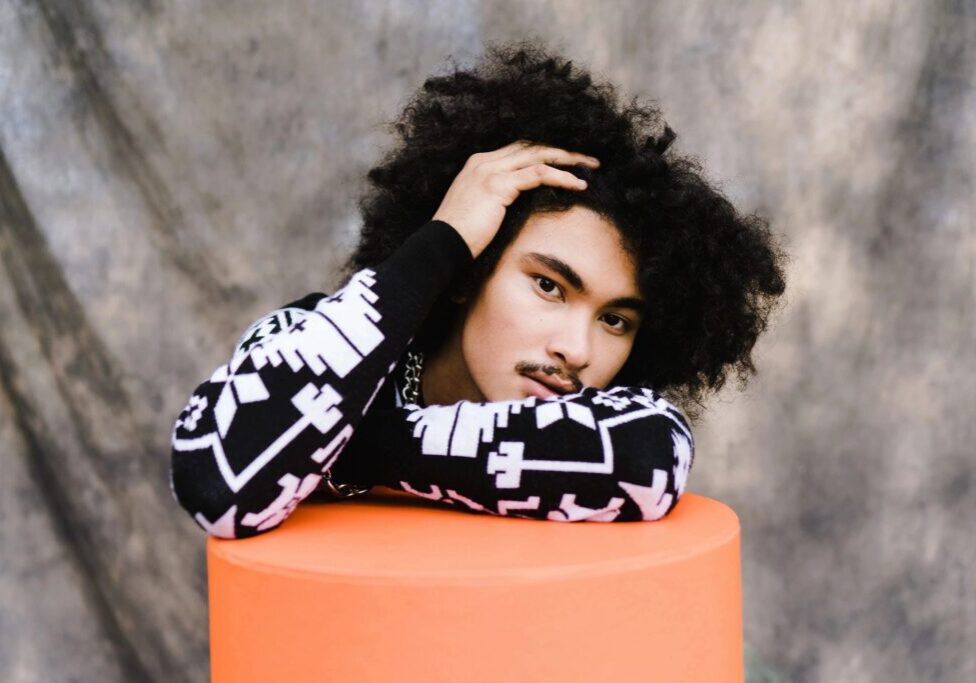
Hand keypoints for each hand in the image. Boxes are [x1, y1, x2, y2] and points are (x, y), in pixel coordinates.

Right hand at [432, 141, 599, 258]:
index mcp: (478, 165)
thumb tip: (521, 205)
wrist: (441, 246)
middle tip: (589, 160)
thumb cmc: (458, 237)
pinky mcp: (498, 185)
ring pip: (539, 155)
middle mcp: (484, 162)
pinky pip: (538, 174)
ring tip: (591, 168)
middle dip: (563, 151)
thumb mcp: (479, 212)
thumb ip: (498, 200)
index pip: (520, 149)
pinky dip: (560, 177)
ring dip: (569, 160)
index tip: (568, 161)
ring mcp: (490, 171)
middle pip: (532, 146)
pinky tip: (577, 184)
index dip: (546, 153)